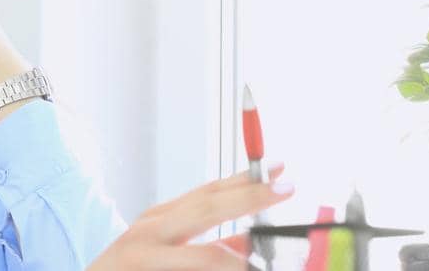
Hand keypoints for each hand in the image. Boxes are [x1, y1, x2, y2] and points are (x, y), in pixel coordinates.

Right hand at [87, 166, 293, 270]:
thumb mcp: (165, 254)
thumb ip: (204, 248)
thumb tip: (249, 242)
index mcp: (162, 218)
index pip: (209, 192)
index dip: (245, 180)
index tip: (279, 167)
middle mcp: (151, 228)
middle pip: (207, 208)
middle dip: (249, 197)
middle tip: (286, 187)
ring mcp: (141, 253)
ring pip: (204, 255)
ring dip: (238, 260)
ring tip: (268, 260)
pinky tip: (238, 270)